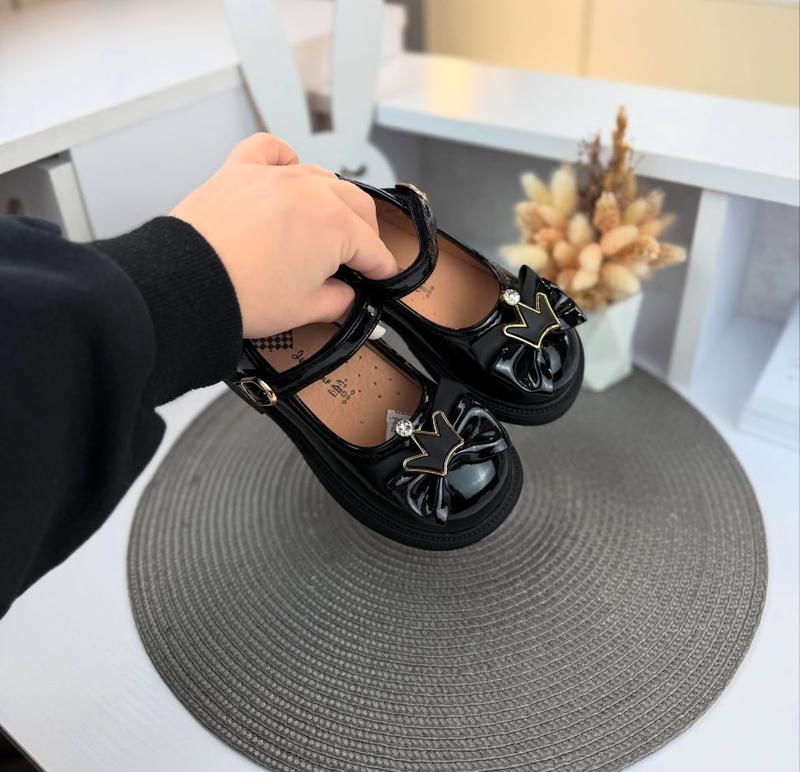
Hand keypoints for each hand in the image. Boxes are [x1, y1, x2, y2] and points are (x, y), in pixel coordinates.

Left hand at [170, 133, 397, 337]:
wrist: (188, 283)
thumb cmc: (244, 294)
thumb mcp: (305, 309)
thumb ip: (338, 301)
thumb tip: (346, 298)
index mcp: (335, 226)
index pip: (373, 248)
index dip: (382, 268)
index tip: (383, 276)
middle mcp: (311, 192)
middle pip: (356, 205)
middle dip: (365, 232)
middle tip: (360, 255)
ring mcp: (275, 176)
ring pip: (321, 177)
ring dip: (332, 199)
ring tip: (326, 222)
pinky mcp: (240, 170)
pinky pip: (270, 149)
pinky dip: (284, 156)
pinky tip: (288, 169)